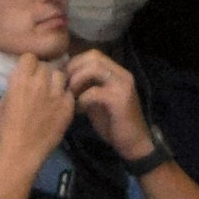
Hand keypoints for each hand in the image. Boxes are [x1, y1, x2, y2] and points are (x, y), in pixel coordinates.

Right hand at [0, 52, 77, 172]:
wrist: (22, 150)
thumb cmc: (7, 127)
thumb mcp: (3, 101)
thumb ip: (14, 86)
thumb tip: (21, 80)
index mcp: (21, 79)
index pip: (30, 57)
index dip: (29, 64)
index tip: (28, 72)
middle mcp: (41, 82)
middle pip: (46, 66)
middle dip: (42, 73)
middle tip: (40, 84)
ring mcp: (57, 93)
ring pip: (61, 76)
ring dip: (55, 82)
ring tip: (52, 93)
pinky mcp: (68, 106)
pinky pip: (69, 93)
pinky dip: (64, 97)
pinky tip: (59, 106)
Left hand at [67, 47, 155, 165]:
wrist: (134, 144)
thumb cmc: (114, 124)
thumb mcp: (98, 102)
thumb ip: (87, 88)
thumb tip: (66, 80)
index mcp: (117, 73)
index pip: (93, 54)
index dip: (75, 63)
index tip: (63, 78)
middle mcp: (122, 74)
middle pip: (93, 57)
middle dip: (74, 68)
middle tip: (64, 86)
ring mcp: (122, 85)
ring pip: (94, 68)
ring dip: (77, 80)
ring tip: (71, 95)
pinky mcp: (119, 99)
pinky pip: (94, 91)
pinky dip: (82, 99)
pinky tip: (79, 110)